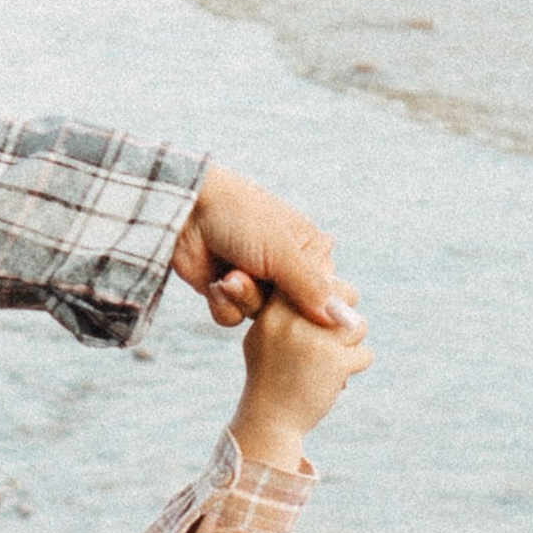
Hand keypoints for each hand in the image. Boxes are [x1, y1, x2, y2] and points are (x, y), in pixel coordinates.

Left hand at [171, 165, 354, 332]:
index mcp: (309, 251)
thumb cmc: (242, 219)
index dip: (312, 308)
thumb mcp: (283, 252)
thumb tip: (345, 321)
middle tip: (256, 278)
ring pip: (261, 319)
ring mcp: (256, 283)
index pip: (326, 295)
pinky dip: (223, 303)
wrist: (187, 211)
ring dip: (243, 299)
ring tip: (230, 277)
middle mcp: (285, 270)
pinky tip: (215, 282)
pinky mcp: (227, 294)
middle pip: (291, 314)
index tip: (296, 305)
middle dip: (269, 303)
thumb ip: (312, 288)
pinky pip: (233, 319)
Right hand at [234, 289, 370, 470]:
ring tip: (332, 360)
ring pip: (359, 325)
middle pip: (345, 295)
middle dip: (346, 315)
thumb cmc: (270, 374)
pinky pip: (364, 354)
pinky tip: (335, 379)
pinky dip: (354, 367)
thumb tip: (326, 278)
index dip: (328, 291)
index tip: (323, 312)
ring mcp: (315, 341)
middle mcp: (293, 320)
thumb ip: (286, 307)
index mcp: (274, 310)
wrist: (269, 420)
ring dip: (352, 344)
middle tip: (335, 336)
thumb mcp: (264, 334)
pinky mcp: (335, 363)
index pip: (316, 278)